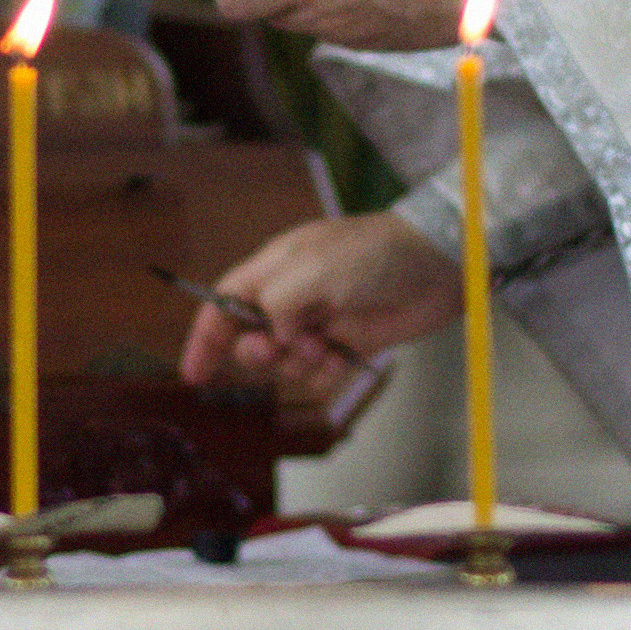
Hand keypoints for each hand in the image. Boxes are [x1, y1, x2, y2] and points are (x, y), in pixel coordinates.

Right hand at [178, 212, 459, 393]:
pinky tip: (342, 358)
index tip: (194, 375)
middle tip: (281, 349)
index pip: (224, 304)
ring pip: (287, 362)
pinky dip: (327, 373)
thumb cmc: (373, 255)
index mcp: (275, 270)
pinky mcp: (350, 343)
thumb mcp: (310, 270)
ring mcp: (322, 322)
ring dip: (299, 364)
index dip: (205, 339)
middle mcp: (293, 297)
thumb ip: (275, 304)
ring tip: (324, 347)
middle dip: (259, 354)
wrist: (436, 266)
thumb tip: (274, 337)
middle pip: (252, 340)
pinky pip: (321, 373)